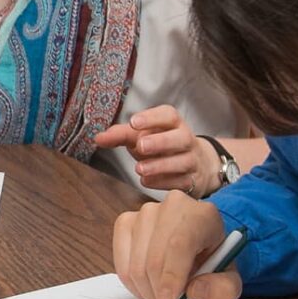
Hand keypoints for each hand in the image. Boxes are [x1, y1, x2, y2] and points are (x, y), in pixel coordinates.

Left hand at [94, 106, 216, 194]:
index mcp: (174, 125)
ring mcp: (192, 161)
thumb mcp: (144, 137)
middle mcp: (186, 141)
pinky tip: (147, 182)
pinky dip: (164, 182)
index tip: (134, 122)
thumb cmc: (164, 147)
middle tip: (141, 146)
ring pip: (182, 162)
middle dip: (160, 142)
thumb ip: (121, 135)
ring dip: (160, 165)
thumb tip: (98, 138)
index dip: (152, 118)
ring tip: (139, 169)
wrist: (199, 165)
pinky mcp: (193, 181)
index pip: (169, 115)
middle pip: (180, 138)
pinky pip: (182, 182)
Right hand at [111, 191, 242, 298]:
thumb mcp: (229, 280)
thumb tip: (193, 291)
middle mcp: (171, 207)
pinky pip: (122, 264)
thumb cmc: (212, 261)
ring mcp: (144, 213)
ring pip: (136, 265)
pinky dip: (134, 285)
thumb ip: (222, 289)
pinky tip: (150, 289)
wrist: (199, 243)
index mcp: (202, 215)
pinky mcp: (125, 222)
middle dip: (160, 295)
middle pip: (154, 259)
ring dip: (148, 293)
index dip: (171, 277)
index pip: (179, 244)